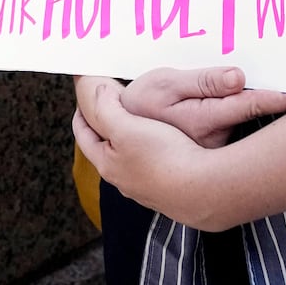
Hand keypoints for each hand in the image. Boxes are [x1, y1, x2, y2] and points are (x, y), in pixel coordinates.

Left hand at [73, 80, 222, 228]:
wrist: (204, 189)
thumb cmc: (164, 158)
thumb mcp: (126, 126)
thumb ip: (106, 108)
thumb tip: (97, 93)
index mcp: (108, 164)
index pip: (84, 137)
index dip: (81, 118)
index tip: (81, 105)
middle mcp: (124, 180)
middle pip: (106, 150)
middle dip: (105, 130)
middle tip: (107, 112)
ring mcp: (147, 188)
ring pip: (130, 160)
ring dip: (129, 143)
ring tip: (135, 127)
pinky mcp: (169, 191)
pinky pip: (153, 168)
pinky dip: (151, 153)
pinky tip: (164, 148)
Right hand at [121, 67, 285, 147]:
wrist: (120, 132)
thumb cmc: (142, 103)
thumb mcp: (165, 85)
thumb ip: (203, 81)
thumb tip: (238, 77)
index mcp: (207, 118)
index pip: (254, 104)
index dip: (285, 97)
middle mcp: (218, 137)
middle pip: (257, 112)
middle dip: (284, 100)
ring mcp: (217, 146)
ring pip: (246, 118)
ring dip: (261, 103)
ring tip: (284, 85)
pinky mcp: (214, 147)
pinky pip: (236, 124)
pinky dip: (244, 110)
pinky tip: (242, 97)